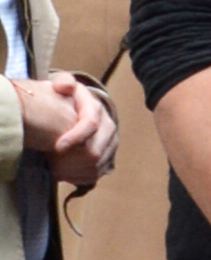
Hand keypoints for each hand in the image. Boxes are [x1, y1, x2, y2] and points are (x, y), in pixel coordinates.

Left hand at [16, 75, 113, 193]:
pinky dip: (80, 178)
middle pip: (96, 151)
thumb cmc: (66, 100)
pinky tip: (65, 175)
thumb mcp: (63, 85)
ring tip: (55, 170)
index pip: (91, 124)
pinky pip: (97, 174)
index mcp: (96, 108)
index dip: (75, 137)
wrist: (79, 111)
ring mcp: (111, 144)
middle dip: (72, 161)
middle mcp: (108, 127)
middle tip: (51, 164)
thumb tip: (65, 86)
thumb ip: (63, 81)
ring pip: (97, 166)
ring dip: (74, 171)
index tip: (57, 147)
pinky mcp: (109, 157)